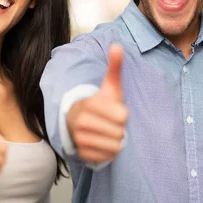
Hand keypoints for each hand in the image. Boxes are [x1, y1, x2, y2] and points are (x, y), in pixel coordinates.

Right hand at [67, 44, 128, 162]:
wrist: (79, 120)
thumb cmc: (100, 103)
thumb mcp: (109, 85)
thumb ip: (115, 66)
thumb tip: (117, 45)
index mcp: (91, 104)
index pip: (123, 117)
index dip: (123, 114)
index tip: (114, 111)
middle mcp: (82, 122)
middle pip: (120, 133)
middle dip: (120, 129)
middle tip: (110, 123)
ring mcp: (80, 139)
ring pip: (115, 146)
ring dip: (116, 141)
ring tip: (107, 132)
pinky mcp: (82, 154)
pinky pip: (107, 157)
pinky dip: (109, 152)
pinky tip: (103, 142)